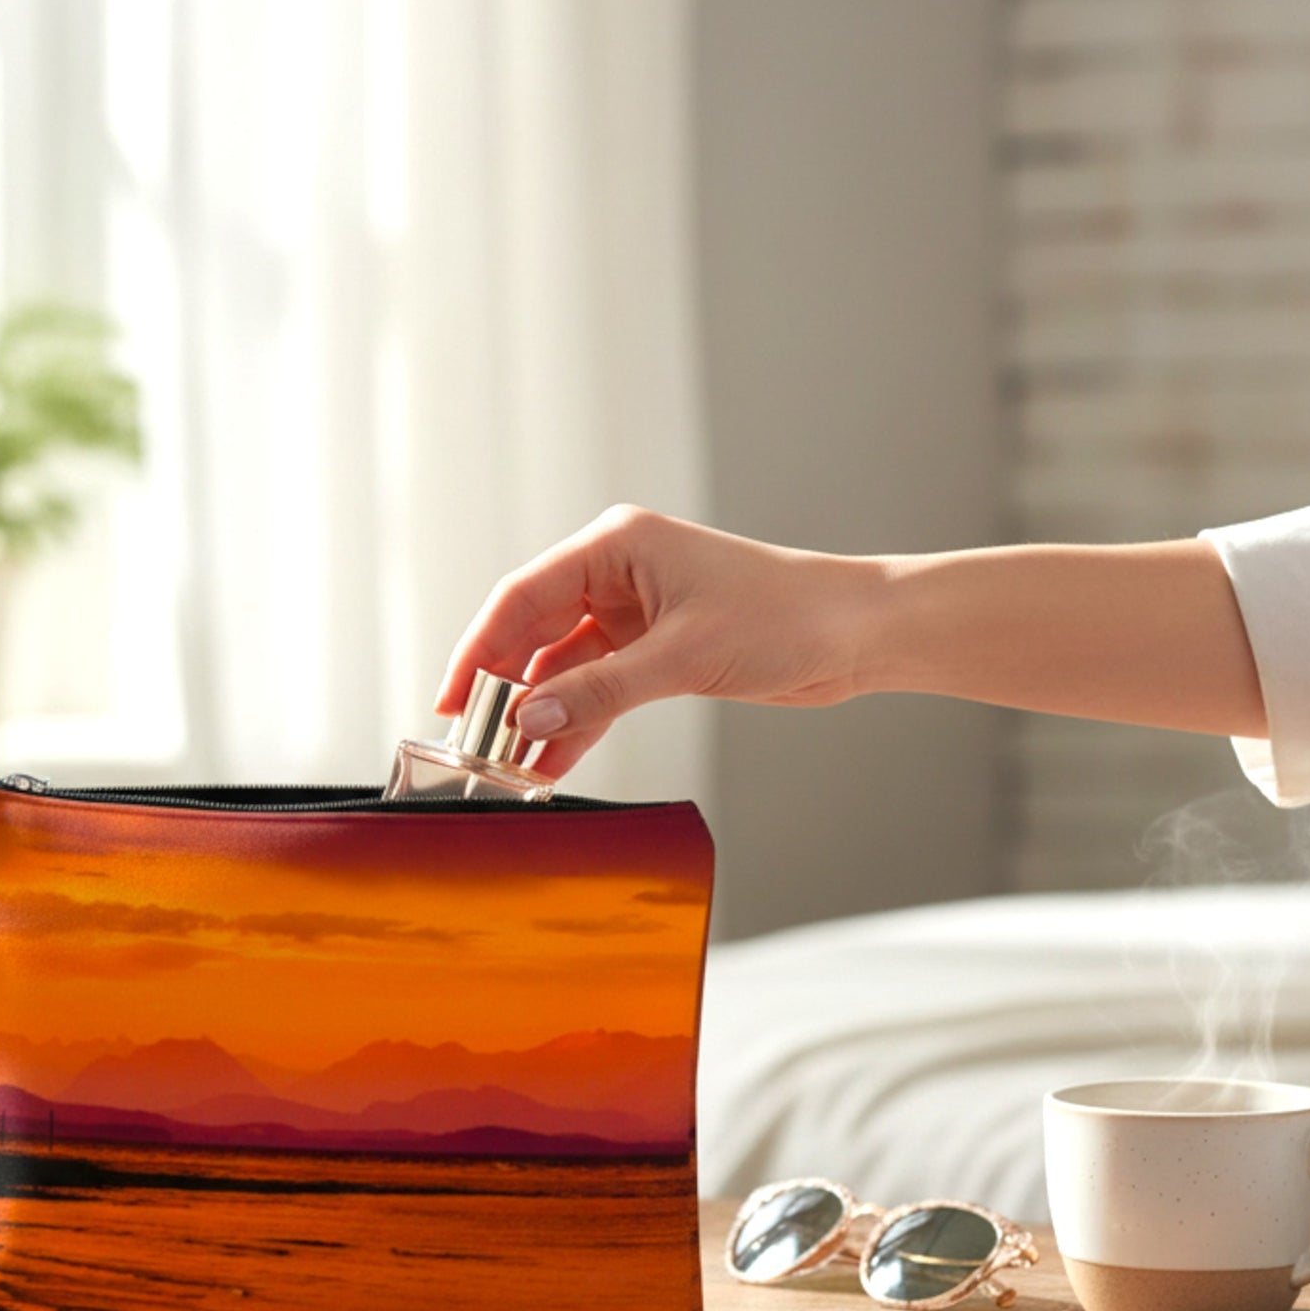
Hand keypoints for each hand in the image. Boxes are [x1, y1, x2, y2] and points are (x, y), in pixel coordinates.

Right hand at [436, 506, 872, 777]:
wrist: (858, 633)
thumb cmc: (787, 616)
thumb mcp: (683, 657)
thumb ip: (600, 691)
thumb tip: (528, 721)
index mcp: (615, 545)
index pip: (522, 596)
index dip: (479, 650)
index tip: (452, 700)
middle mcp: (616, 573)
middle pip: (533, 634)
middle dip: (504, 689)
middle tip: (474, 742)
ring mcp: (633, 614)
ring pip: (562, 669)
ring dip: (539, 716)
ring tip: (509, 765)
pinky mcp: (654, 651)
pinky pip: (596, 690)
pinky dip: (575, 723)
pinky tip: (550, 761)